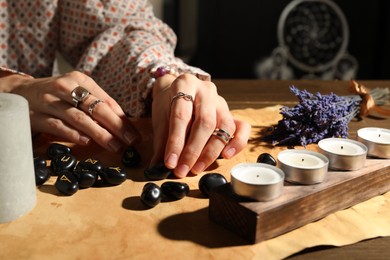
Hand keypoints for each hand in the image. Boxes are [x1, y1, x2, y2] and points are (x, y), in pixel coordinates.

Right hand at [7, 71, 140, 151]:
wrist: (18, 92)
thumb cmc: (56, 95)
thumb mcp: (76, 93)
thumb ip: (96, 106)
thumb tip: (123, 125)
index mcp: (80, 80)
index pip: (107, 101)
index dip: (122, 119)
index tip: (134, 135)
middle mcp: (66, 87)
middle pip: (96, 108)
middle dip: (116, 126)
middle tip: (129, 142)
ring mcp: (50, 101)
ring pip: (79, 118)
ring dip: (99, 133)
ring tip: (114, 146)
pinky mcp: (36, 115)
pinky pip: (58, 126)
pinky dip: (73, 134)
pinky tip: (86, 142)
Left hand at [150, 74, 250, 177]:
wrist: (177, 92)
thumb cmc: (168, 105)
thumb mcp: (160, 118)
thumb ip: (161, 142)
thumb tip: (157, 168)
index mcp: (185, 84)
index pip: (181, 115)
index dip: (175, 142)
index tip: (170, 163)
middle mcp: (206, 90)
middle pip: (205, 122)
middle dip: (193, 151)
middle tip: (183, 170)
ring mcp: (221, 101)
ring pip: (224, 126)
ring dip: (211, 152)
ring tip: (197, 168)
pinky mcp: (231, 113)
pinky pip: (242, 127)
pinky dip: (237, 143)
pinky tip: (226, 156)